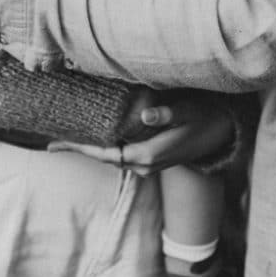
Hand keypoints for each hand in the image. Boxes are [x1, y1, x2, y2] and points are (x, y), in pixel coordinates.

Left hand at [49, 92, 233, 176]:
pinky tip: (96, 134)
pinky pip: (121, 153)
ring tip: (68, 136)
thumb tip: (144, 115)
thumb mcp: (189, 112)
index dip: (80, 147)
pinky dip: (105, 145)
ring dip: (91, 147)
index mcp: (148, 155)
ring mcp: (148, 164)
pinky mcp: (151, 158)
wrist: (224, 134)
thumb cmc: (206, 119)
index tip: (55, 143)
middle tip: (51, 139)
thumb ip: (167, 113)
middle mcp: (144, 165)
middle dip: (79, 147)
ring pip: (111, 155)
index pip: (105, 154)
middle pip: (103, 157)